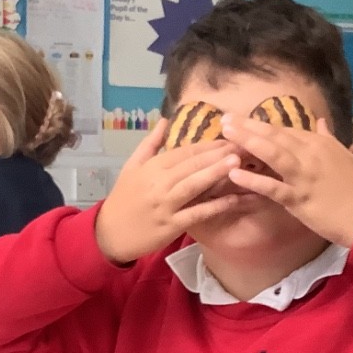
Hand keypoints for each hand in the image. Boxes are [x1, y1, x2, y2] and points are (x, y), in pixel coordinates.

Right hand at [95, 117, 243, 262]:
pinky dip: (215, 206)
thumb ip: (150, 143)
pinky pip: (196, 213)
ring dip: (216, 173)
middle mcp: (159, 183)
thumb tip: (165, 120)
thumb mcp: (132, 166)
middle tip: (243, 144)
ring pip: (194, 185)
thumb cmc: (123, 198)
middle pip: (192, 165)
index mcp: (152, 167)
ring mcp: (165, 204)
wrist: (110, 233)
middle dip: (218, 154)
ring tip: (238, 162)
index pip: (184, 151)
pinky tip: (233, 199)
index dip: (208, 144)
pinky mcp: (171, 225)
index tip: (230, 137)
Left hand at [220, 116, 352, 247]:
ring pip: (272, 154)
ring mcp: (304, 176)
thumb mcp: (347, 157)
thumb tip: (320, 122)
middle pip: (275, 136)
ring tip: (225, 134)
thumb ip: (329, 139)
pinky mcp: (300, 199)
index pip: (286, 130)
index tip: (243, 119)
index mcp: (321, 144)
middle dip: (248, 126)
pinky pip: (273, 187)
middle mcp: (310, 155)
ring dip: (247, 141)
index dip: (263, 125)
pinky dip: (254, 179)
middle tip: (223, 119)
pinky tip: (234, 172)